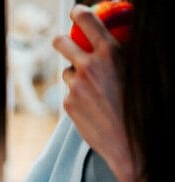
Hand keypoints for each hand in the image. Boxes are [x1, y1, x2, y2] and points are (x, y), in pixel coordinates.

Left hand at [53, 4, 138, 181]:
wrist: (134, 143)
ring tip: (95, 88)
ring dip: (76, 74)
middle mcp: (89, 66)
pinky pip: (70, 92)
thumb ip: (123, 55)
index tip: (77, 12)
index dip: (79, 13)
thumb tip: (118, 43)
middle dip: (62, 40)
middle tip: (67, 42)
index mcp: (111, 53)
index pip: (87, 20)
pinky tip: (94, 106)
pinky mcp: (69, 104)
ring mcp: (76, 86)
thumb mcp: (140, 72)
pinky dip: (78, 94)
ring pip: (67, 71)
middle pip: (60, 41)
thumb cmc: (145, 107)